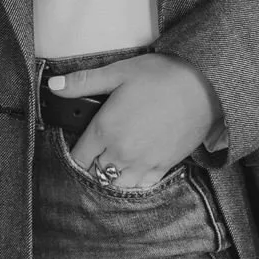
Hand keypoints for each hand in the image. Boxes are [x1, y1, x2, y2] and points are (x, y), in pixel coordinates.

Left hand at [51, 54, 223, 188]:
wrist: (205, 87)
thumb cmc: (162, 76)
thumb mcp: (119, 72)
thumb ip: (83, 82)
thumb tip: (53, 85)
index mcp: (105, 130)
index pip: (78, 157)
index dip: (75, 152)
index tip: (79, 144)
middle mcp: (121, 152)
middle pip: (94, 173)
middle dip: (91, 164)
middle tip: (95, 152)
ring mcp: (143, 163)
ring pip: (115, 184)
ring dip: (111, 176)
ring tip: (113, 162)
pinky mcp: (163, 167)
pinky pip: (141, 186)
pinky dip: (133, 181)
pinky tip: (133, 169)